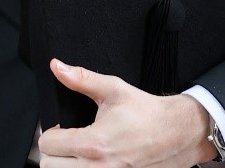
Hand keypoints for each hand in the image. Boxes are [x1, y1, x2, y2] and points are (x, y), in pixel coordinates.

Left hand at [38, 58, 215, 166]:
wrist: (176, 133)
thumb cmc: (146, 113)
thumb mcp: (113, 89)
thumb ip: (82, 79)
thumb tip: (57, 67)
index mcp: (93, 143)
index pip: (47, 144)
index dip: (51, 132)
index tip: (61, 129)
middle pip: (49, 167)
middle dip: (54, 152)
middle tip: (67, 142)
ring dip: (65, 165)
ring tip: (78, 154)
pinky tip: (92, 162)